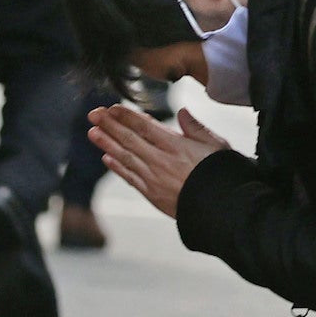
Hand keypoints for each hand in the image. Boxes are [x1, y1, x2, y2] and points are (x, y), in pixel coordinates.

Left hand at [88, 106, 229, 218]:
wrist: (223, 209)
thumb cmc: (222, 174)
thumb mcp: (216, 145)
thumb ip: (196, 128)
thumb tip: (182, 111)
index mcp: (177, 146)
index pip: (145, 126)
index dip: (126, 116)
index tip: (111, 107)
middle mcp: (161, 161)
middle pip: (130, 139)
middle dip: (110, 125)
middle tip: (93, 114)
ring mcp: (155, 179)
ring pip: (125, 158)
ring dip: (107, 144)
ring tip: (92, 132)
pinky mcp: (153, 195)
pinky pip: (130, 178)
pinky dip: (118, 167)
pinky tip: (107, 158)